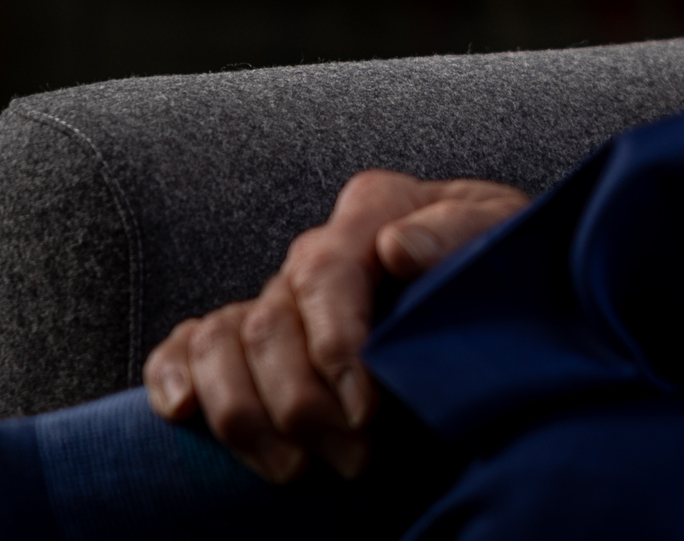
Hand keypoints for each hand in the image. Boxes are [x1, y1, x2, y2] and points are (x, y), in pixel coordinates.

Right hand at [143, 171, 528, 481]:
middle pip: (272, 323)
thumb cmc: (507, 269)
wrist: (507, 297)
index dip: (338, 348)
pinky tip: (183, 413)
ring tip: (298, 472)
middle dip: (305, 404)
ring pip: (222, 343)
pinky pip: (188, 346)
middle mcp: (317, 250)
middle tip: (356, 461)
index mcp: (374, 211)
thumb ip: (464, 232)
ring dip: (249, 417)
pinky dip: (175, 377)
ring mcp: (280, 294)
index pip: (327, 274)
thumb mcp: (508, 240)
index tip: (370, 412)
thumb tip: (398, 248)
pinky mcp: (253, 335)